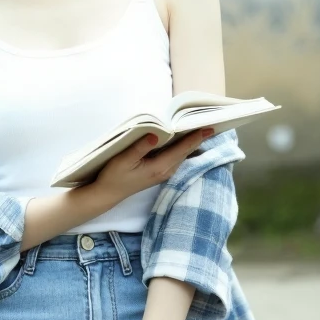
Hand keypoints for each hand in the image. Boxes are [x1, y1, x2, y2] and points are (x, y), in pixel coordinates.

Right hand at [93, 126, 213, 201]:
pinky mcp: (159, 172)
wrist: (108, 193)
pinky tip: (183, 141)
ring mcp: (163, 173)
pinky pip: (176, 158)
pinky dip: (183, 149)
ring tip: (201, 131)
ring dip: (191, 144)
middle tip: (211, 126)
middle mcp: (165, 171)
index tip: (208, 129)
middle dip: (198, 140)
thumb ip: (140, 147)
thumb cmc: (114, 176)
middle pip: (185, 153)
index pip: (181, 150)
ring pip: (182, 156)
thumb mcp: (124, 160)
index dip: (195, 138)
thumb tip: (156, 134)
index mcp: (159, 167)